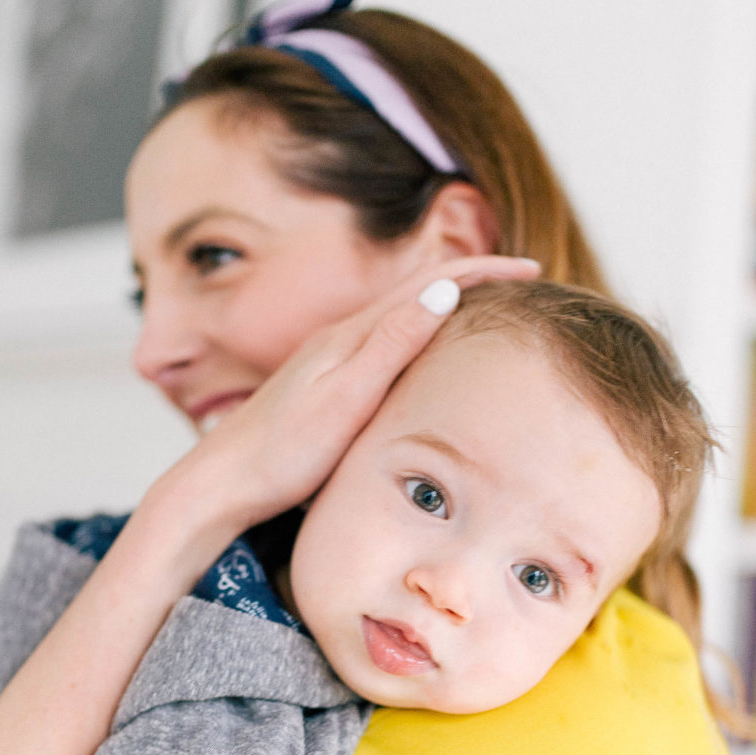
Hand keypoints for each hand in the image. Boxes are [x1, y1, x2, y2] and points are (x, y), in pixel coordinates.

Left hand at [161, 254, 539, 536]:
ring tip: (491, 308)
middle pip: (418, 291)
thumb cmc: (280, 453)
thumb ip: (392, 345)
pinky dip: (421, 334)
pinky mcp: (324, 385)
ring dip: (449, 302)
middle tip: (525, 280)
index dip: (485, 272)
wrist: (221, 484)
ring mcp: (330, 360)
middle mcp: (340, 338)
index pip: (430, 285)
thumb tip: (443, 289)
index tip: (534, 271)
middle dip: (475, 279)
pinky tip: (427, 354)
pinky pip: (386, 342)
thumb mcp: (345, 401)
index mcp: (351, 335)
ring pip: (401, 315)